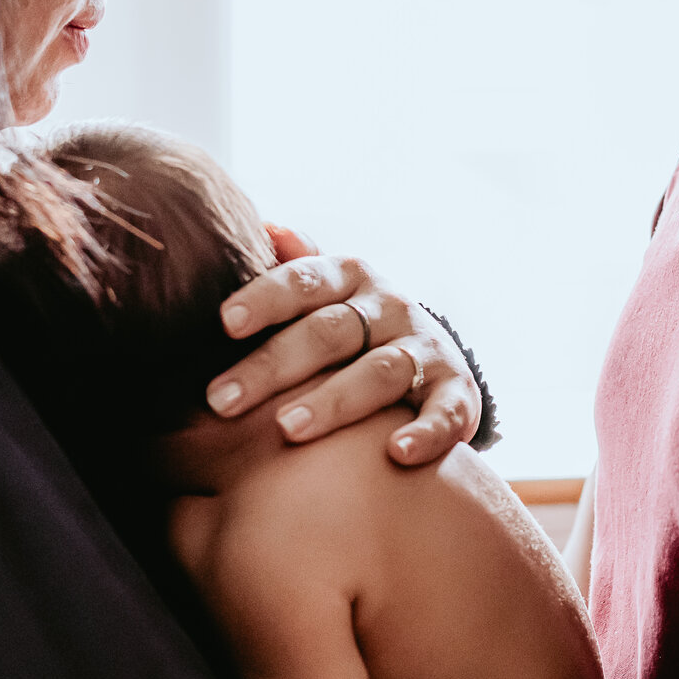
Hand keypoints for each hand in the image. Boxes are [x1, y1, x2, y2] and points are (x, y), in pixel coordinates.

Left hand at [204, 225, 480, 465]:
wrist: (431, 360)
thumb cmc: (351, 330)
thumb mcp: (324, 292)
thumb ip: (292, 265)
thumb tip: (265, 226)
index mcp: (348, 279)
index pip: (303, 280)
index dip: (265, 298)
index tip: (225, 323)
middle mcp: (389, 307)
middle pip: (329, 331)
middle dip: (273, 366)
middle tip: (221, 400)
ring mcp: (425, 349)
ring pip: (380, 371)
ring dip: (334, 400)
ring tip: (287, 429)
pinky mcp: (457, 391)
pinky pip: (444, 411)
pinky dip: (426, 432)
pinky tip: (397, 453)